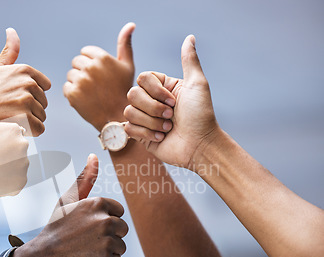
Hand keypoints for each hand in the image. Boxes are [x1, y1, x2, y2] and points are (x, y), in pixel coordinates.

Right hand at [0, 28, 50, 135]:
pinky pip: (40, 128)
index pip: (44, 86)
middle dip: (31, 109)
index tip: (15, 98)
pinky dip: (30, 132)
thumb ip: (9, 52)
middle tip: (10, 110)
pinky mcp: (25, 118)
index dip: (31, 95)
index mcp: (25, 70)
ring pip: (42, 116)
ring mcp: (27, 100)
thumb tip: (12, 30)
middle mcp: (28, 83)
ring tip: (10, 118)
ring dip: (29, 121)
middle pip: (43, 102)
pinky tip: (15, 127)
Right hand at [0, 72, 28, 200]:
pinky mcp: (21, 180)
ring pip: (18, 160)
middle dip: (7, 148)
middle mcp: (23, 143)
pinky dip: (7, 176)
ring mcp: (23, 162)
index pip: (20, 125)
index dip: (3, 133)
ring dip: (7, 162)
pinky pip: (17, 176)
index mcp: (14, 126)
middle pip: (20, 144)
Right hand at [12, 154, 128, 256]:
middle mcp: (105, 221)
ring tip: (84, 253)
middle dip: (107, 237)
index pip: (118, 213)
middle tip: (84, 242)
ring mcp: (107, 243)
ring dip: (106, 252)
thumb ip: (84, 178)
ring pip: (120, 247)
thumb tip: (94, 155)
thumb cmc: (55, 229)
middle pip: (122, 230)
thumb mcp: (67, 200)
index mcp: (98, 204)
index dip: (103, 222)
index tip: (86, 227)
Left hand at [64, 23, 135, 131]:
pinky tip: (85, 100)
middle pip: (76, 62)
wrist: (117, 117)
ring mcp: (80, 81)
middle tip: (95, 85)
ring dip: (78, 83)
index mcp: (102, 57)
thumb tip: (130, 24)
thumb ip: (125, 44)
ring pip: (71, 75)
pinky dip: (73, 94)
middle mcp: (90, 67)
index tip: (100, 75)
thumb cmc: (123, 90)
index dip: (92, 63)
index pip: (85, 52)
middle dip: (84, 72)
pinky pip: (66, 88)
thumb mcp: (127, 65)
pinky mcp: (72, 94)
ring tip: (91, 93)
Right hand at [125, 35, 219, 170]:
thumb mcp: (197, 84)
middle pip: (132, 94)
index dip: (155, 90)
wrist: (199, 145)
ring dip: (151, 122)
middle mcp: (151, 101)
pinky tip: (161, 138)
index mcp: (162, 87)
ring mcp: (144, 118)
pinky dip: (146, 134)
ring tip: (167, 129)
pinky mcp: (140, 135)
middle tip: (171, 117)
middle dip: (153, 108)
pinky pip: (128, 128)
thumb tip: (190, 37)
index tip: (174, 101)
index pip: (142, 78)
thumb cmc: (201, 116)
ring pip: (129, 111)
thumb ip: (189, 60)